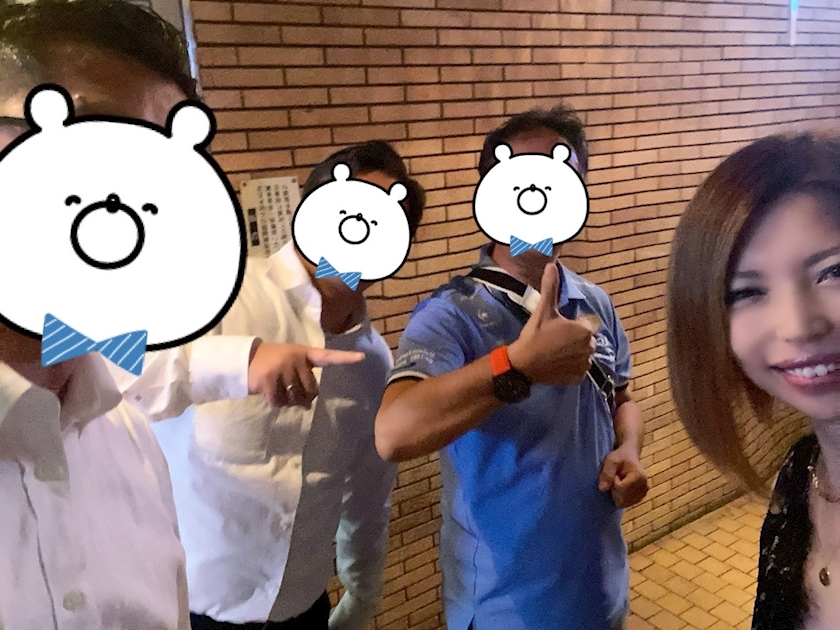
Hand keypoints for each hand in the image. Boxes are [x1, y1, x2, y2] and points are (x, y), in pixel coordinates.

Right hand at [247, 340, 364, 407]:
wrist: (244, 359)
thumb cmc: (271, 362)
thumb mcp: (289, 363)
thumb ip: (302, 379)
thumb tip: (307, 405)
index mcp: (304, 353)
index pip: (328, 356)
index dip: (345, 358)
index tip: (362, 357)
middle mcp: (295, 359)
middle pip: (311, 390)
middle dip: (302, 397)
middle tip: (289, 390)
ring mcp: (282, 369)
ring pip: (295, 399)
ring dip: (287, 401)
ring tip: (277, 389)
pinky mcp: (269, 380)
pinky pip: (279, 403)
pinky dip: (274, 403)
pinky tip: (268, 393)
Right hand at [507, 262, 594, 384]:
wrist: (523, 364)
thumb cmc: (535, 335)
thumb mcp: (543, 310)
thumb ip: (551, 287)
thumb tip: (552, 265)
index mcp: (584, 330)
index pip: (584, 324)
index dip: (571, 325)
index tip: (556, 329)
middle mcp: (589, 348)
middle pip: (585, 340)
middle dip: (574, 339)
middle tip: (554, 340)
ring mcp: (585, 365)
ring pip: (583, 354)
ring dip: (574, 353)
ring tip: (555, 353)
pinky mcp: (579, 378)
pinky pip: (579, 369)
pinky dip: (570, 367)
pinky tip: (557, 364)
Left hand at [598, 445, 648, 507]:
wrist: (630, 455)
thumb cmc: (620, 457)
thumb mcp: (611, 460)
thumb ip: (607, 473)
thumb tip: (602, 489)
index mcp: (639, 476)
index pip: (620, 488)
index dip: (613, 482)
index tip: (615, 474)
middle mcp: (644, 487)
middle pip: (622, 499)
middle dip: (615, 490)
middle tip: (616, 479)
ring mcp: (643, 494)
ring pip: (624, 503)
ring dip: (617, 494)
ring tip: (619, 482)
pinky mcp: (640, 498)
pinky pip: (626, 504)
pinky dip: (621, 498)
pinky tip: (622, 488)